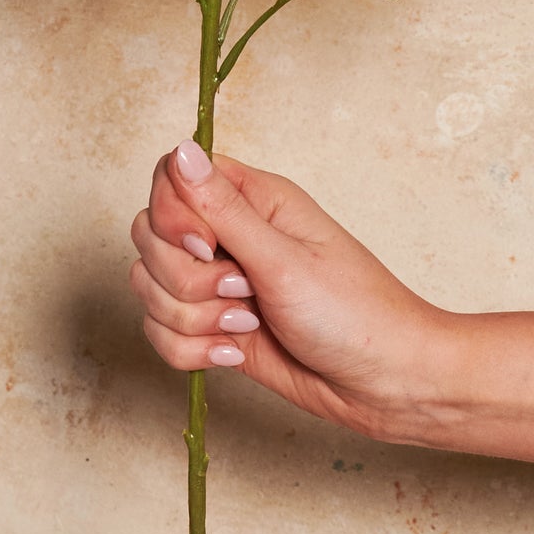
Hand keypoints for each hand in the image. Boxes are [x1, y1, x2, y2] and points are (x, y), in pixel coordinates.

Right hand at [129, 141, 452, 440]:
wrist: (383, 384)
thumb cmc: (355, 314)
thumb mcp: (284, 257)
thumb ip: (222, 208)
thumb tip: (182, 150)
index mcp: (252, 200)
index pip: (170, 180)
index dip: (173, 216)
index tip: (206, 247)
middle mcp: (230, 236)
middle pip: (150, 237)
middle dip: (184, 278)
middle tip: (243, 291)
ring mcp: (218, 284)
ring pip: (150, 289)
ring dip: (191, 320)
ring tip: (247, 325)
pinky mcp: (214, 328)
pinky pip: (162, 333)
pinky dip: (191, 351)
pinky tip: (233, 354)